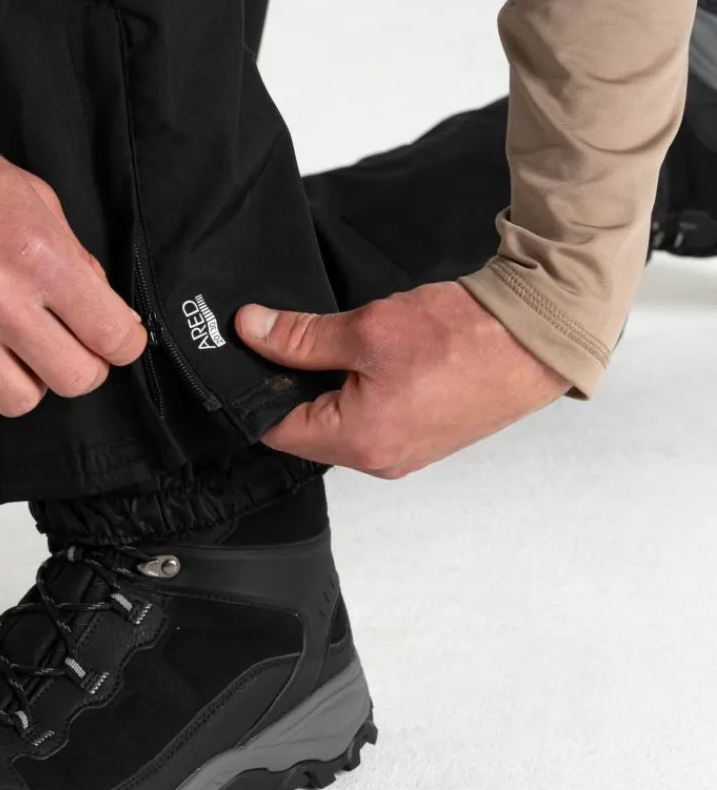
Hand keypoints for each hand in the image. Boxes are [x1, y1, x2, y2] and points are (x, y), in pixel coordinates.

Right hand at [0, 120, 145, 424]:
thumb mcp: (31, 196)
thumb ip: (72, 257)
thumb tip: (106, 312)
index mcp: (39, 253)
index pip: (113, 335)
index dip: (122, 344)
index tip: (112, 341)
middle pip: (75, 380)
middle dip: (79, 366)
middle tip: (62, 347)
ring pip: (19, 402)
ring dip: (22, 381)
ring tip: (6, 350)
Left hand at [236, 282, 567, 477]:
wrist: (537, 337)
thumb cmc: (465, 336)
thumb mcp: (368, 328)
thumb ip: (300, 337)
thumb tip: (252, 330)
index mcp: (359, 442)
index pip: (277, 430)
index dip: (259, 390)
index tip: (255, 355)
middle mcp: (379, 462)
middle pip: (308, 431)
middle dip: (297, 387)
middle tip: (300, 341)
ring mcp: (404, 456)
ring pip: (340, 427)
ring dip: (332, 390)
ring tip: (350, 349)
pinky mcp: (423, 442)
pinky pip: (373, 425)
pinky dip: (363, 396)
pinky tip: (377, 363)